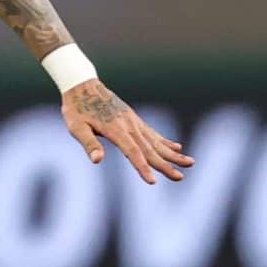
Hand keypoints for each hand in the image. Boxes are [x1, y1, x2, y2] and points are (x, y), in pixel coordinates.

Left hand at [61, 79, 193, 184]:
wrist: (83, 85)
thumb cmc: (76, 108)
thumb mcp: (76, 126)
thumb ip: (88, 143)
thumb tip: (97, 160)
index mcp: (115, 129)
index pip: (132, 152)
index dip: (142, 167)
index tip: (153, 181)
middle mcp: (129, 125)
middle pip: (149, 150)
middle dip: (165, 165)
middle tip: (180, 178)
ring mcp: (133, 122)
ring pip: (156, 142)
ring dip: (173, 154)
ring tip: (191, 163)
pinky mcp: (133, 119)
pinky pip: (152, 133)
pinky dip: (165, 141)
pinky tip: (177, 148)